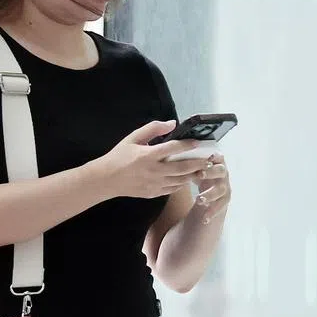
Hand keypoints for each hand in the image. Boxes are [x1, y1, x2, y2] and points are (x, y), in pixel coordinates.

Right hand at [90, 120, 208, 199]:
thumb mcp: (133, 138)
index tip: (199, 143)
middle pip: (182, 167)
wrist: (107, 179)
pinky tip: (187, 179)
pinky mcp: (153, 193)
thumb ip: (152, 129)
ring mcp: (154, 184)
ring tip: (204, 171)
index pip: (174, 148)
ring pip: (180, 180)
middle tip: (210, 160)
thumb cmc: (119, 156)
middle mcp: (154, 170)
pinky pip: (172, 189)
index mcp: (149, 155)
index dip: (188, 145)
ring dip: (193, 175)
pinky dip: (181, 184)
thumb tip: (172, 123)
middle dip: (198, 163)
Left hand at [191, 153, 230, 223]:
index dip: (215, 156)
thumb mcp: (196, 167)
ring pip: (220, 190)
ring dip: (210, 194)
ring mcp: (225, 187)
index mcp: (216, 163)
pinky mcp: (224, 200)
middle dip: (211, 172)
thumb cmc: (200, 174)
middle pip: (221, 171)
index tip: (209, 156)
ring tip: (199, 199)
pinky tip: (204, 219)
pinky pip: (220, 206)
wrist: (210, 189)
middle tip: (199, 174)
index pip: (219, 157)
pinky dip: (212, 212)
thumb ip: (190, 164)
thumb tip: (171, 158)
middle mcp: (223, 174)